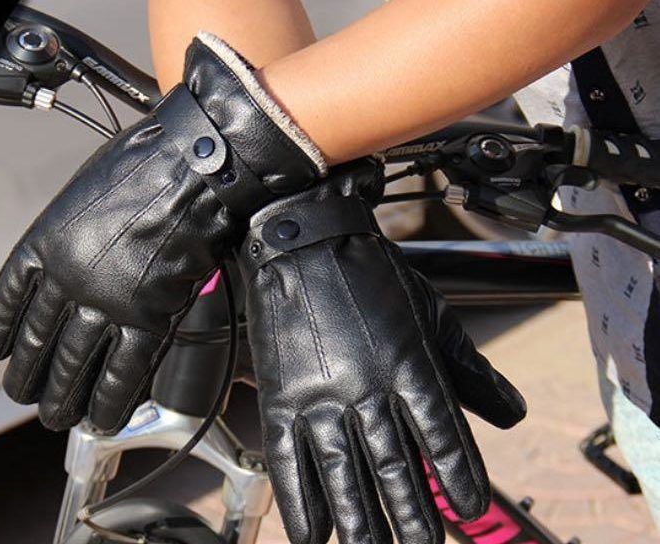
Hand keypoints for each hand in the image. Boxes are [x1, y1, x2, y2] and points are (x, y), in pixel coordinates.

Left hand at [0, 33, 324, 433]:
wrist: (195, 167)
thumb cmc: (147, 163)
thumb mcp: (87, 188)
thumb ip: (74, 228)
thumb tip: (78, 250)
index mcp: (47, 243)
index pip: (12, 301)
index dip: (2, 333)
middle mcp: (69, 279)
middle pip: (39, 343)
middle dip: (29, 378)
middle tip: (26, 396)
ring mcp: (109, 302)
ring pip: (76, 364)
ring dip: (64, 398)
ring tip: (58, 418)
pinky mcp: (150, 319)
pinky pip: (125, 372)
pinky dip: (111, 400)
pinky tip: (103, 418)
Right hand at [236, 159, 525, 543]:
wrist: (302, 240)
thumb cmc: (369, 275)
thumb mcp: (430, 314)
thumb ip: (470, 368)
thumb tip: (512, 414)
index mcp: (409, 365)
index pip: (441, 437)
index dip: (457, 478)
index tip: (468, 510)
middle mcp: (366, 388)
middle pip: (393, 467)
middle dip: (411, 516)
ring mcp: (319, 395)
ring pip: (344, 474)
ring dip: (362, 521)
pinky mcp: (281, 396)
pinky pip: (290, 460)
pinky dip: (302, 501)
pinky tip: (314, 534)